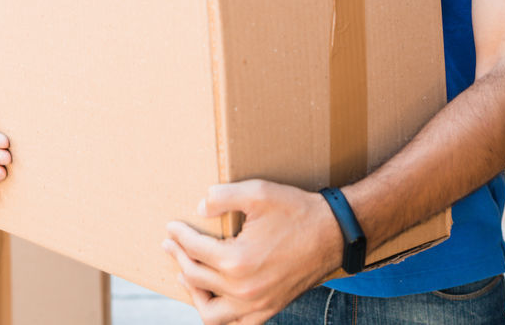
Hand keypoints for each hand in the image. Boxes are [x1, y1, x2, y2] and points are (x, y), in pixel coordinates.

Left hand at [162, 180, 341, 324]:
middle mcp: (243, 289)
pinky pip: (237, 324)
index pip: (194, 250)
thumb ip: (223, 197)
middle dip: (179, 258)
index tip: (171, 227)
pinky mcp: (269, 310)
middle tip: (171, 244)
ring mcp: (257, 305)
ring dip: (194, 292)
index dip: (179, 236)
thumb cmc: (297, 211)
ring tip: (187, 274)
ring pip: (210, 312)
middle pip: (195, 277)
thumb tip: (199, 208)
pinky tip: (215, 298)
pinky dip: (220, 315)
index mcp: (237, 260)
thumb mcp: (258, 192)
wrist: (333, 234)